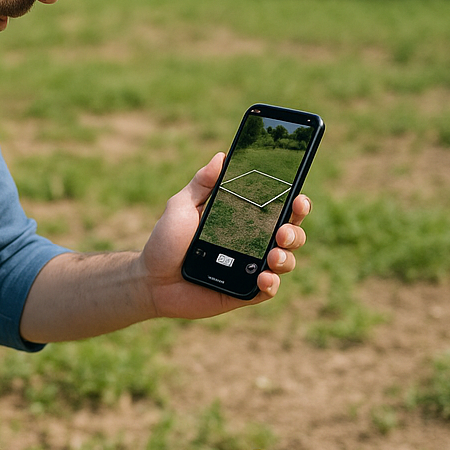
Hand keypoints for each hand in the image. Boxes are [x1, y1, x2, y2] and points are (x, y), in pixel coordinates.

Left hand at [141, 153, 310, 319]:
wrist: (151, 279)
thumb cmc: (166, 241)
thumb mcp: (181, 207)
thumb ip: (201, 183)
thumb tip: (221, 156)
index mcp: (243, 219)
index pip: (278, 208)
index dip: (295, 202)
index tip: (298, 196)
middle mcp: (253, 243)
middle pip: (291, 233)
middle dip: (295, 230)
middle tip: (282, 230)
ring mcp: (251, 268)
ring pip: (286, 261)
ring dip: (287, 256)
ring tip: (274, 254)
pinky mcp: (245, 292)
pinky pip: (269, 289)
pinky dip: (271, 283)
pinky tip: (263, 277)